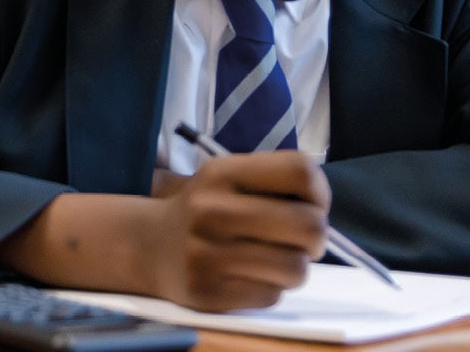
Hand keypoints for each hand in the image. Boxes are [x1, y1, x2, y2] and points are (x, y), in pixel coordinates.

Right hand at [0, 153, 325, 312]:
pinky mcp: (206, 293)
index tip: (311, 204)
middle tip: (302, 242)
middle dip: (317, 238)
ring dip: (294, 268)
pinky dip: (269, 289)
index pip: (301, 171)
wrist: (147, 245)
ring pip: (296, 269)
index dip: (320, 192)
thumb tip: (322, 209)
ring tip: (273, 260)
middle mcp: (211, 209)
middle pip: (310, 225)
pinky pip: (271, 296)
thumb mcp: (229, 179)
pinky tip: (246, 277)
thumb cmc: (207, 209)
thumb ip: (274, 182)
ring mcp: (206, 253)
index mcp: (221, 172)